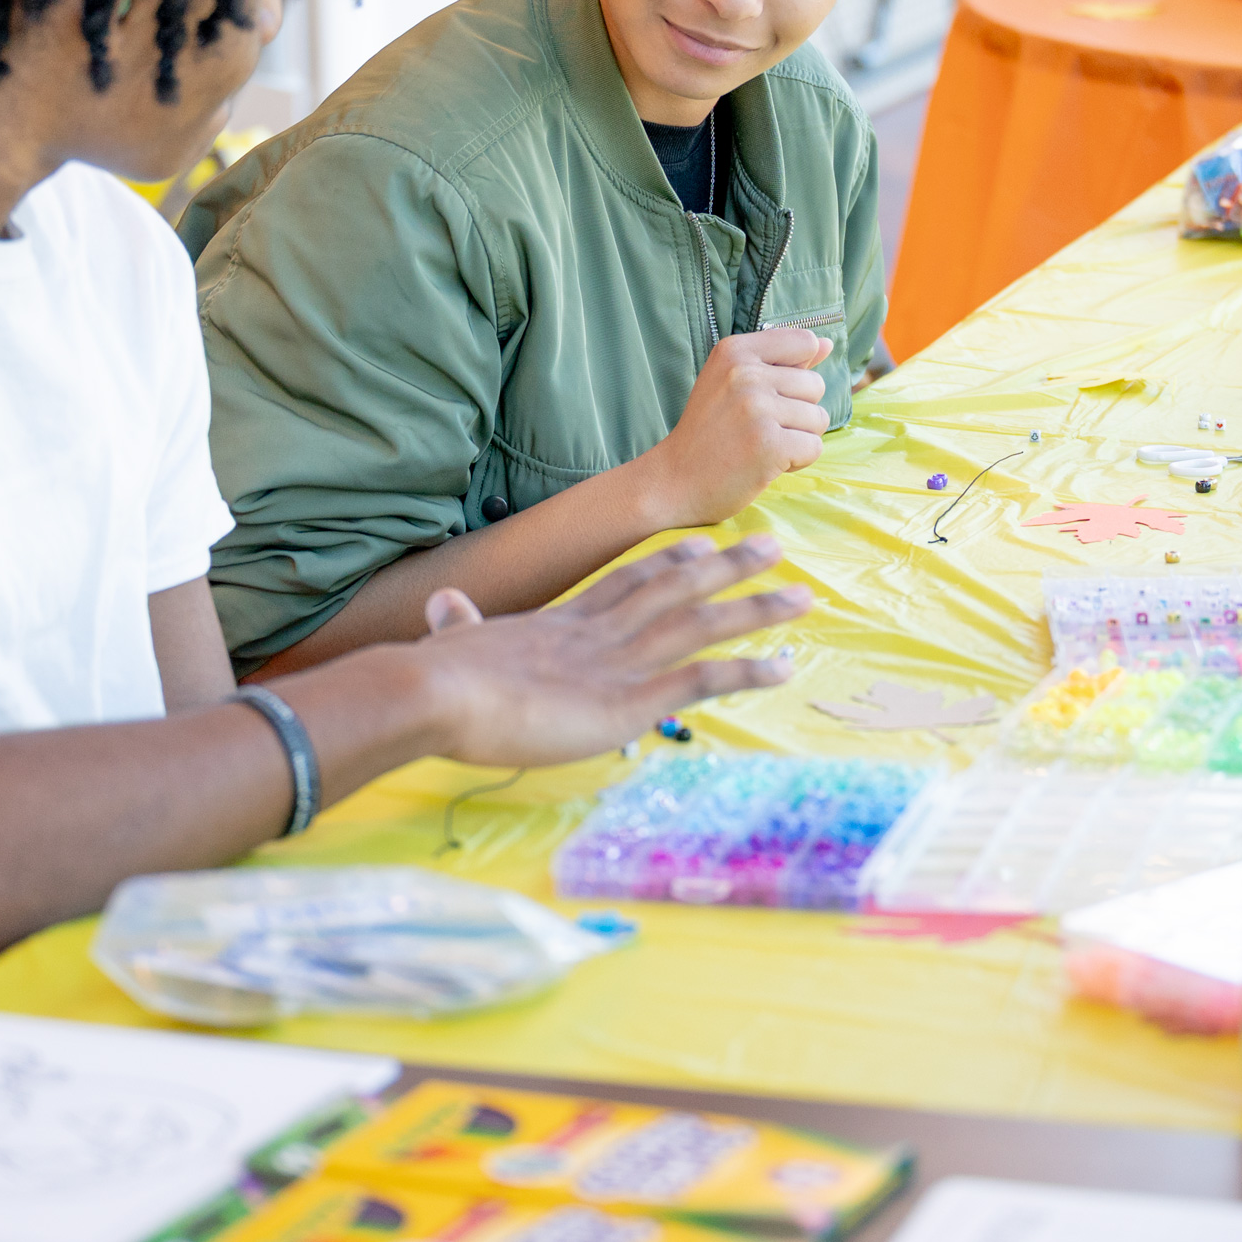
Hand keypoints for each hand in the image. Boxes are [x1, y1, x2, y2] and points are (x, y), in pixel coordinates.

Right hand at [414, 534, 807, 765]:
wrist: (442, 692)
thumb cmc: (439, 679)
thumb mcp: (452, 644)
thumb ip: (458, 625)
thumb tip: (441, 605)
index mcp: (562, 623)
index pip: (627, 581)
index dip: (669, 560)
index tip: (704, 541)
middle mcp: (600, 633)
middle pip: (676, 587)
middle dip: (728, 565)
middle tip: (774, 543)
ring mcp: (619, 663)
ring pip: (701, 622)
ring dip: (755, 608)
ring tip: (802, 597)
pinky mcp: (629, 700)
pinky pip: (702, 679)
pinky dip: (746, 670)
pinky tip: (783, 667)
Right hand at [634, 330, 834, 529]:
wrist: (673, 482)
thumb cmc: (709, 432)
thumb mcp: (733, 383)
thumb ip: (782, 362)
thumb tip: (828, 344)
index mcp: (734, 351)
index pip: (805, 341)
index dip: (797, 373)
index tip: (767, 393)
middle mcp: (744, 374)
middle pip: (815, 384)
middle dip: (797, 411)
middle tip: (757, 427)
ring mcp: (756, 409)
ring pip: (818, 418)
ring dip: (797, 437)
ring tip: (760, 444)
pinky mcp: (769, 444)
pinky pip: (814, 447)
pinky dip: (796, 461)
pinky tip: (765, 463)